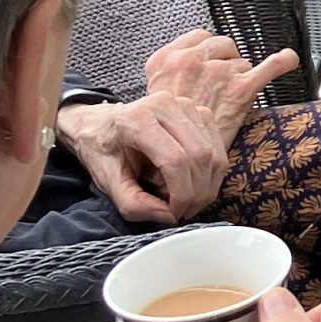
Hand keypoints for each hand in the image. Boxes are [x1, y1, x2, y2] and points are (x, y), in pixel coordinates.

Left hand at [55, 93, 229, 223]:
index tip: (175, 214)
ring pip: (213, 154)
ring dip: (206, 186)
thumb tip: (169, 216)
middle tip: (183, 211)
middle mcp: (164, 105)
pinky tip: (193, 183)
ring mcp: (185, 105)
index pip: (175, 160)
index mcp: (136, 119)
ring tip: (186, 199)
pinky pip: (219, 149)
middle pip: (199, 157)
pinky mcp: (199, 112)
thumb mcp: (108, 182)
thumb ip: (133, 204)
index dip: (182, 194)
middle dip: (197, 193)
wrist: (101, 126)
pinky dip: (211, 174)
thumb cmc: (104, 153)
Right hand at [142, 29, 298, 138]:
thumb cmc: (165, 135)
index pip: (199, 37)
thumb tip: (188, 69)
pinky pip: (270, 66)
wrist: (176, 160)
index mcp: (165, 60)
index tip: (214, 59)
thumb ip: (169, 78)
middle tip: (224, 86)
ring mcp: (216, 71)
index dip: (210, 50)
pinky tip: (288, 59)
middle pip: (223, 46)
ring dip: (242, 77)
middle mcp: (190, 61)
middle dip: (227, 61)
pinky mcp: (240, 88)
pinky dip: (283, 62)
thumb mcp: (155, 99)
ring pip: (242, 62)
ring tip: (233, 100)